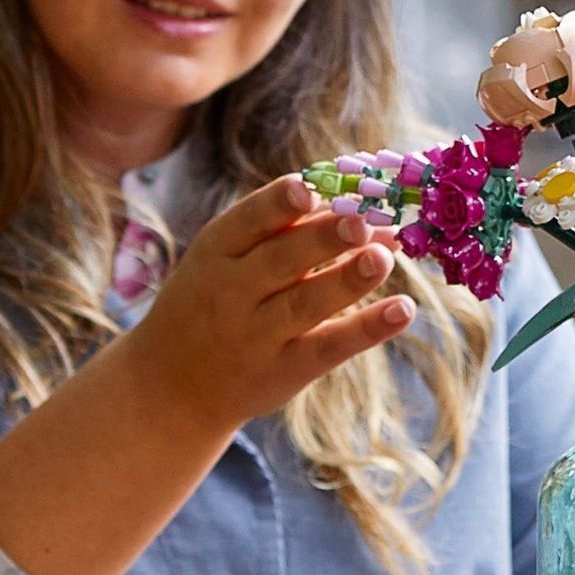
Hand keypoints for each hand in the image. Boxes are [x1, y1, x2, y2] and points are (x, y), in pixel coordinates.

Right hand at [128, 174, 412, 434]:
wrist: (172, 385)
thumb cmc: (211, 302)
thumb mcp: (222, 260)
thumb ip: (280, 232)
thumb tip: (361, 211)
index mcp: (215, 252)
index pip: (246, 222)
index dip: (277, 204)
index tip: (308, 189)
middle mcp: (232, 293)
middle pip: (280, 260)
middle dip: (321, 238)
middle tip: (361, 219)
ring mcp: (258, 335)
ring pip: (305, 304)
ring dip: (347, 280)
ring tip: (384, 256)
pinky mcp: (285, 370)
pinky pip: (329, 347)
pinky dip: (367, 329)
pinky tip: (402, 309)